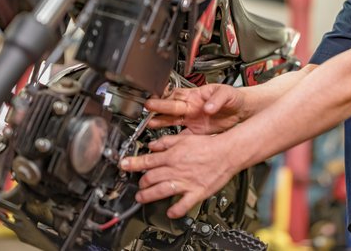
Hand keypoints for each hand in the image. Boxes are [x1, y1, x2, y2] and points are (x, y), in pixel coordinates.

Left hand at [119, 133, 236, 217]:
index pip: (147, 161)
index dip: (132, 164)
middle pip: (151, 177)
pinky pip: (184, 204)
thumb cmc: (208, 145)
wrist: (227, 152)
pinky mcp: (196, 192)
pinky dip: (176, 210)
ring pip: (161, 191)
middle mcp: (176, 169)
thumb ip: (166, 142)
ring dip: (149, 196)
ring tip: (142, 198)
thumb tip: (152, 145)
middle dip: (141, 182)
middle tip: (137, 185)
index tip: (123, 165)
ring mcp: (185, 182)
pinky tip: (170, 212)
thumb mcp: (184, 138)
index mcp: (172, 155)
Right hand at [146, 84, 244, 134]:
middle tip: (147, 110)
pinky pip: (183, 136)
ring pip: (173, 120)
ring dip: (161, 122)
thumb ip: (217, 99)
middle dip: (158, 109)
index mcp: (197, 96)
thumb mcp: (227, 94)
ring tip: (149, 124)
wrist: (242, 110)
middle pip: (171, 107)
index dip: (165, 98)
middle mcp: (192, 107)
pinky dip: (175, 140)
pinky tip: (167, 144)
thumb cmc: (234, 97)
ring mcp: (193, 119)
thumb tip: (208, 107)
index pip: (177, 96)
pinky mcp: (197, 131)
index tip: (154, 100)